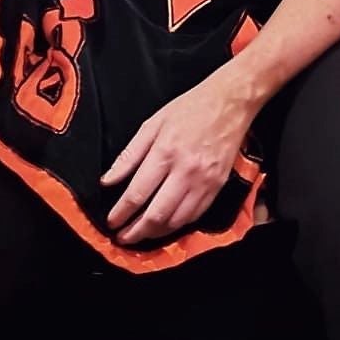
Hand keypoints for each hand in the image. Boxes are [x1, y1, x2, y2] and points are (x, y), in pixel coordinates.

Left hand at [101, 68, 258, 244]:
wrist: (230, 102)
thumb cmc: (191, 109)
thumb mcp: (152, 124)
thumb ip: (129, 155)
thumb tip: (108, 181)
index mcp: (165, 153)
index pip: (137, 194)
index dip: (121, 213)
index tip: (111, 221)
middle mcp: (186, 170)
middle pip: (156, 214)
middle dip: (135, 232)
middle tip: (123, 237)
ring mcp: (204, 180)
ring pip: (177, 220)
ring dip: (156, 233)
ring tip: (142, 234)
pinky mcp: (218, 185)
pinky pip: (196, 215)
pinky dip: (178, 225)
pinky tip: (167, 224)